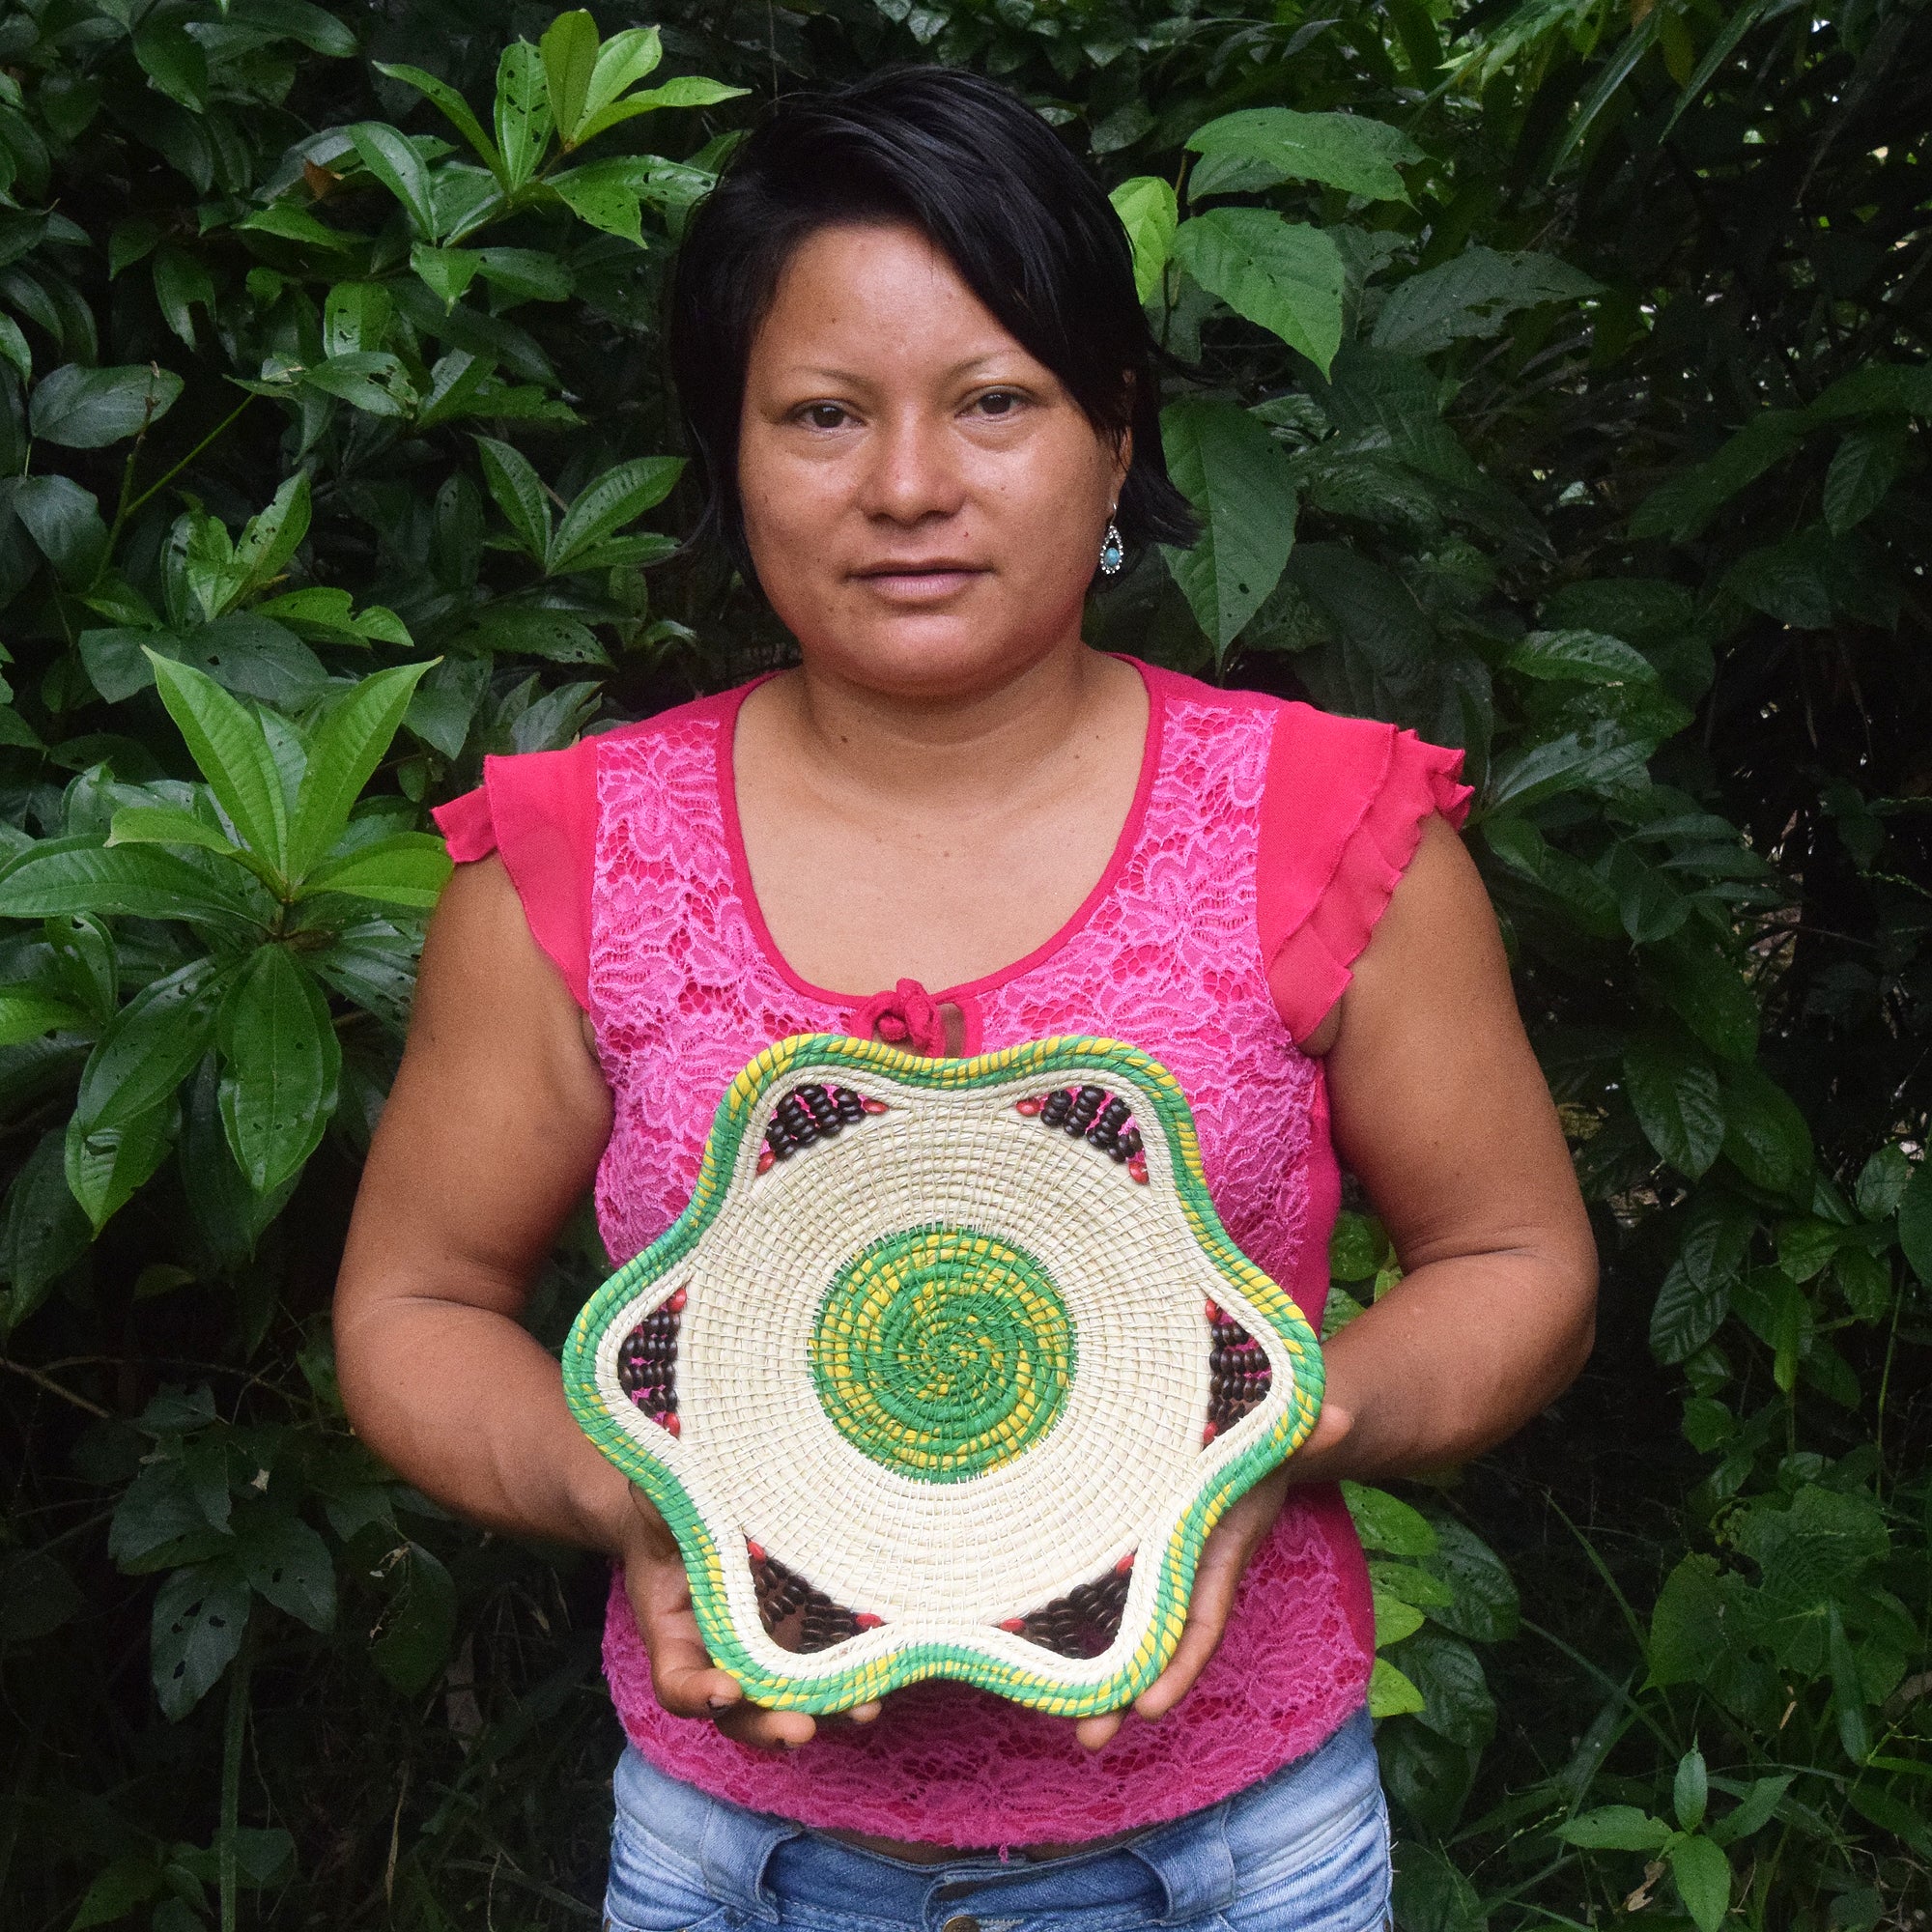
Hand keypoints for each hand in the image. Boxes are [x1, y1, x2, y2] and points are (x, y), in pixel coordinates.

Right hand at [616, 1491, 880, 1749]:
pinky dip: (854, 1672)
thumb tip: (662, 1486)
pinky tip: (886, 1668)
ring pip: (793, 1698)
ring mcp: (768, 1651)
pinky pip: (828, 1663)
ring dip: (827, 1709)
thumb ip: (659, 1511)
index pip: (678, 1683)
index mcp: (677, 1637)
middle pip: (742, 1714)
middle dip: (771, 1724)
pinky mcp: (806, 1634)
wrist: (704, 1518)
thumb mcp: (659, 1513)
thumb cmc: (673, 1520)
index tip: (725, 1691)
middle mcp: (722, 1659)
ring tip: (863, 1708)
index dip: (697, 1695)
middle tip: (799, 1728)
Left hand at [1072, 1398, 1353, 1750]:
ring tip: (1052, 1714)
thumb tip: (1336, 1415)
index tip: (1150, 1709)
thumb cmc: (1262, 1431)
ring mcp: (1146, 1555)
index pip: (1200, 1620)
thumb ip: (1309, 1425)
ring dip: (1090, 1666)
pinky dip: (1068, 1615)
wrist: (1243, 1425)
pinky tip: (1028, 1645)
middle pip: (1151, 1640)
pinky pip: (1092, 1582)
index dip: (1178, 1665)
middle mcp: (1180, 1564)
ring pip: (1117, 1621)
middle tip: (1087, 1740)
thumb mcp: (1282, 1427)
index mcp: (1216, 1549)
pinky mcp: (1117, 1537)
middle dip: (1123, 1691)